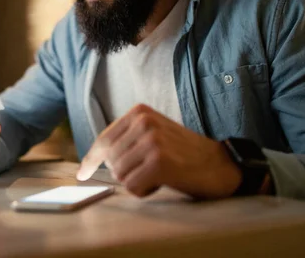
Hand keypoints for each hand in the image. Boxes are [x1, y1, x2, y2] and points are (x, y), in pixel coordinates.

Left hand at [77, 104, 241, 198]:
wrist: (221, 165)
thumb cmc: (184, 154)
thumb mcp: (154, 134)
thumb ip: (127, 139)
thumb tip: (95, 158)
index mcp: (139, 112)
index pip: (104, 139)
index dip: (91, 159)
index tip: (83, 173)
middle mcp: (144, 122)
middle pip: (111, 161)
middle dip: (127, 173)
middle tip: (152, 170)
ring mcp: (151, 141)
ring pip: (120, 175)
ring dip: (137, 182)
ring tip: (160, 173)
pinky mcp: (159, 162)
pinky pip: (133, 187)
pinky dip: (145, 191)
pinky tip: (164, 181)